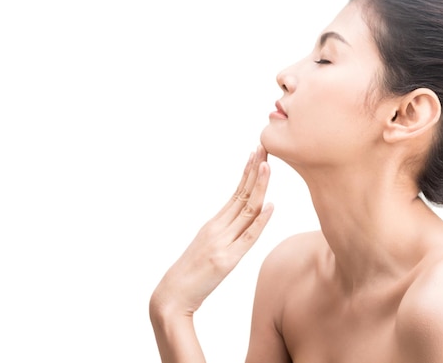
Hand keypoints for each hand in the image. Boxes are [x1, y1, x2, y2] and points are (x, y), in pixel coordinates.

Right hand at [150, 145, 273, 317]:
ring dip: (258, 186)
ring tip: (268, 165)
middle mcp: (218, 228)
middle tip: (264, 146)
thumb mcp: (209, 248)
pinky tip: (271, 206)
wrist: (172, 296)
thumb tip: (246, 223)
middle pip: (241, 194)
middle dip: (255, 169)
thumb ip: (226, 234)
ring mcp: (221, 242)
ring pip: (245, 210)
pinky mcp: (226, 260)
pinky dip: (260, 222)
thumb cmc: (191, 275)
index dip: (249, 172)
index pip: (237, 192)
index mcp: (214, 224)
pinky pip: (247, 238)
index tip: (258, 153)